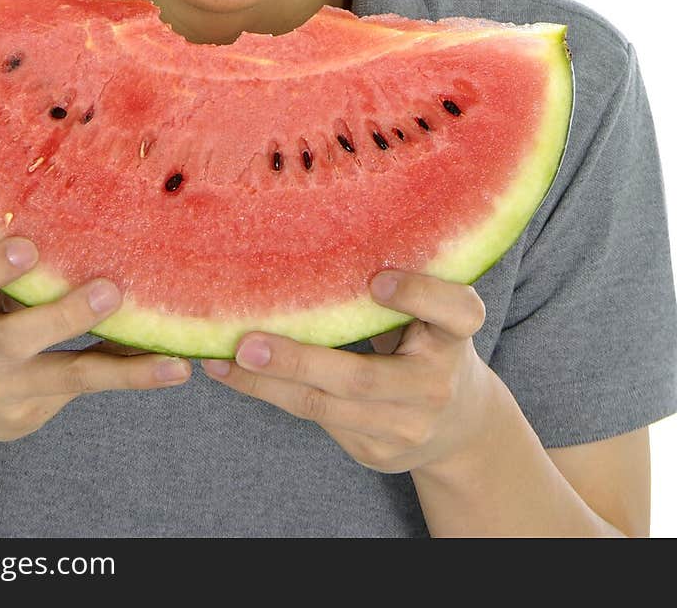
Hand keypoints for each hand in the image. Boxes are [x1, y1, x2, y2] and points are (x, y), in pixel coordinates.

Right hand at [0, 237, 191, 449]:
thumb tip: (75, 197)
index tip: (28, 248)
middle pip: (13, 338)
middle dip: (63, 317)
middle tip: (110, 291)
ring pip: (65, 376)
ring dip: (122, 368)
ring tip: (172, 361)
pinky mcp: (27, 415)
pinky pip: (85, 388)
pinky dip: (129, 373)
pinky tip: (171, 367)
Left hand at [201, 271, 490, 474]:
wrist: (458, 426)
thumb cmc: (428, 342)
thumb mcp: (430, 314)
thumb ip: (401, 285)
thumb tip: (322, 231)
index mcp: (456, 335)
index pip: (457, 312)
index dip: (420, 295)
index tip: (377, 280)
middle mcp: (437, 386)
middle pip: (363, 380)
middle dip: (299, 362)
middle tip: (248, 344)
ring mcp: (406, 427)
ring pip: (326, 407)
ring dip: (267, 384)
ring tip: (224, 360)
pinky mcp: (376, 451)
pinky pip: (316, 420)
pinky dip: (271, 394)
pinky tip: (235, 375)